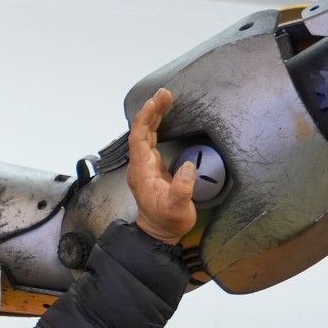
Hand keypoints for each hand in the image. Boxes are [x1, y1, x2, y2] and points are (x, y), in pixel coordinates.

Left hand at [124, 88, 198, 243]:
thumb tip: (188, 167)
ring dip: (154, 116)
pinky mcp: (152, 167)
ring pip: (146, 135)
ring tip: (165, 98)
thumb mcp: (177, 208)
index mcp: (141, 171)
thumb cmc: (167, 222)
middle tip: (165, 93)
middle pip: (141, 132)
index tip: (157, 102)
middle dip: (152, 110)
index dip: (146, 118)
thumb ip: (181, 189)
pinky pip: (151, 141)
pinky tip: (163, 117)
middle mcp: (140, 165)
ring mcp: (145, 166)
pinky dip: (156, 126)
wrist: (159, 234)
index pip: (139, 138)